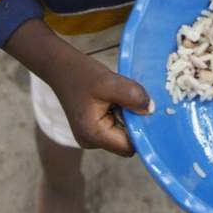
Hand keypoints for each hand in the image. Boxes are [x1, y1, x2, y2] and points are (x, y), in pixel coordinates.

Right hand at [3, 19, 151, 156]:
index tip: (143, 109)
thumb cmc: (82, 73)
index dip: (140, 130)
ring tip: (116, 96)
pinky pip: (114, 125)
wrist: (60, 66)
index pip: (128, 146)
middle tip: (128, 98)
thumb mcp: (109, 81)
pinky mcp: (92, 128)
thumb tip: (151, 110)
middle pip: (126, 141)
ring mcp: (90, 137)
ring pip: (121, 132)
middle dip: (132, 121)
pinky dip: (119, 112)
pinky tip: (112, 98)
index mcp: (93, 135)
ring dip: (126, 115)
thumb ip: (132, 96)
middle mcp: (91, 142)